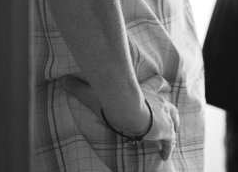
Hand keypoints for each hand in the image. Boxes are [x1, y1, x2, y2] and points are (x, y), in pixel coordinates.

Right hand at [61, 75, 180, 159]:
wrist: (127, 109)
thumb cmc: (112, 99)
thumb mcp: (94, 93)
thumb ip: (79, 87)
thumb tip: (62, 80)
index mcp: (146, 91)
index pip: (158, 84)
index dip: (160, 86)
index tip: (162, 86)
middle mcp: (158, 101)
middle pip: (169, 104)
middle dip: (169, 110)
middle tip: (169, 116)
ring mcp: (164, 115)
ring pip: (174, 120)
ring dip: (172, 128)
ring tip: (169, 139)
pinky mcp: (166, 130)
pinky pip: (170, 141)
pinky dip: (168, 148)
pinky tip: (164, 156)